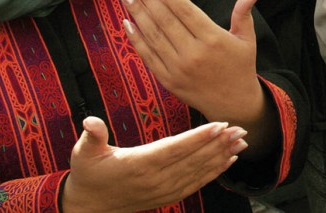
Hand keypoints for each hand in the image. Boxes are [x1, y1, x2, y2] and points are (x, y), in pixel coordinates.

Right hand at [61, 116, 247, 212]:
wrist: (88, 207)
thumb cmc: (87, 174)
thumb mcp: (84, 152)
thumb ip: (92, 135)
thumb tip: (90, 122)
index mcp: (139, 164)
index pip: (175, 148)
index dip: (198, 137)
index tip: (219, 125)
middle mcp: (156, 179)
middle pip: (194, 159)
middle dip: (219, 143)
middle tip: (241, 128)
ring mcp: (164, 190)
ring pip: (199, 171)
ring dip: (222, 155)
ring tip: (241, 141)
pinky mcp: (168, 196)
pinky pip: (196, 183)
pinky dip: (214, 172)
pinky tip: (229, 160)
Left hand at [119, 0, 265, 128]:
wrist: (234, 105)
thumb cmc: (241, 67)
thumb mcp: (247, 39)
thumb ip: (244, 13)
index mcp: (213, 39)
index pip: (185, 10)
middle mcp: (193, 53)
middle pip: (164, 19)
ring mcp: (178, 68)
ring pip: (153, 35)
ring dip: (136, 13)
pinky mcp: (168, 80)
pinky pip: (148, 56)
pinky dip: (136, 38)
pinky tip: (127, 22)